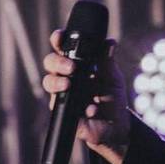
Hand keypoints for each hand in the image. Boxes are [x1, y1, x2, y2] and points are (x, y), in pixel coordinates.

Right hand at [41, 30, 127, 163]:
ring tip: (69, 85)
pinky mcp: (63, 111)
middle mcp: (66, 76)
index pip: (63, 47)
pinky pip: (60, 106)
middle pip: (50, 62)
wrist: (116, 126)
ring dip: (57, 82)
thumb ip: (108, 61)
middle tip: (71, 68)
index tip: (59, 37)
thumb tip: (109, 42)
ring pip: (48, 82)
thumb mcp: (113, 79)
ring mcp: (62, 93)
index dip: (58, 40)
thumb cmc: (113, 98)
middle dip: (57, 62)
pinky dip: (77, 106)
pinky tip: (91, 109)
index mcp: (78, 64)